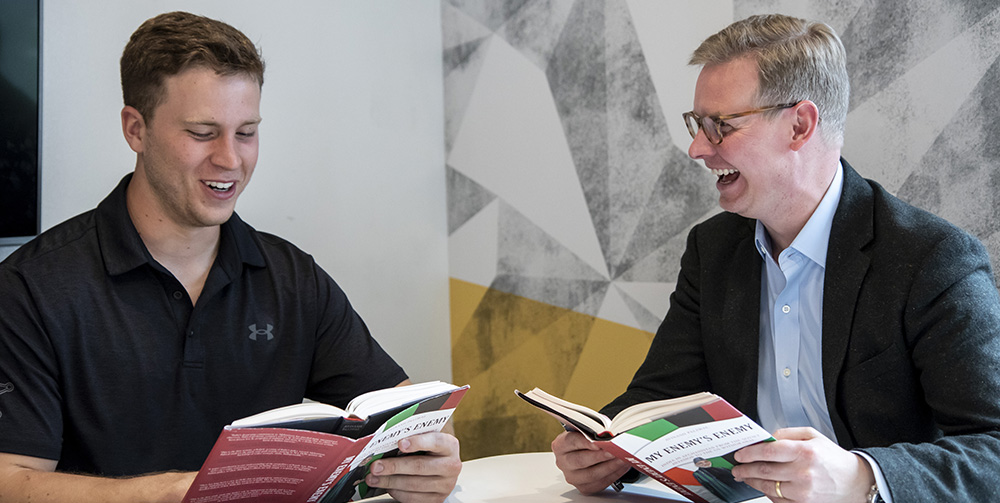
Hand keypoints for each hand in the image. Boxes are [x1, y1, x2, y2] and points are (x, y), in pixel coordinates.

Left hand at [365, 431, 460, 502]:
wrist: (442, 466)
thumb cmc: (430, 449)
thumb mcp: (427, 438)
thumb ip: (412, 437)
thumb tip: (387, 440)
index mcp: (449, 445)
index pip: (435, 442)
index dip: (418, 442)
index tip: (400, 443)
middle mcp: (451, 466)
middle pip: (420, 466)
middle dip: (394, 466)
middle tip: (376, 466)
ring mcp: (445, 485)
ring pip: (413, 484)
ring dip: (390, 481)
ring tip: (374, 477)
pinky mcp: (437, 499)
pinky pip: (413, 498)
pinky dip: (396, 492)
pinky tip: (387, 486)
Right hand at [551, 431, 629, 494]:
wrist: (586, 452)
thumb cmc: (586, 439)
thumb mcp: (585, 431)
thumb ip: (592, 432)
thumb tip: (607, 435)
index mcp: (560, 445)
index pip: (571, 442)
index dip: (585, 442)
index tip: (597, 442)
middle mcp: (563, 462)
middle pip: (580, 460)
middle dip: (599, 456)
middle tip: (613, 451)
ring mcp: (573, 477)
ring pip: (591, 475)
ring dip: (609, 466)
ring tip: (621, 458)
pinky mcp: (584, 487)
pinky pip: (600, 483)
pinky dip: (613, 474)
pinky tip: (622, 466)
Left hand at [731, 427, 873, 502]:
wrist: (855, 482)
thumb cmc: (833, 458)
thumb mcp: (813, 436)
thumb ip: (786, 434)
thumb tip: (765, 438)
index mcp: (805, 452)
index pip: (770, 451)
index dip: (750, 453)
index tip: (740, 454)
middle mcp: (804, 472)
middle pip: (765, 471)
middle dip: (746, 469)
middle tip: (737, 467)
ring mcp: (804, 491)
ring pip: (768, 487)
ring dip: (752, 481)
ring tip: (745, 476)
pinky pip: (777, 500)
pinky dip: (767, 493)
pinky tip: (763, 486)